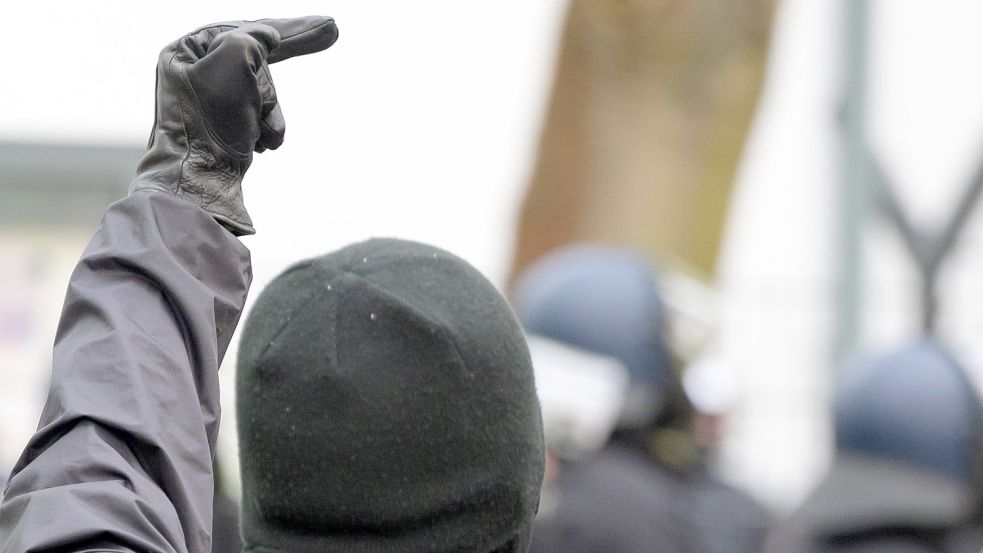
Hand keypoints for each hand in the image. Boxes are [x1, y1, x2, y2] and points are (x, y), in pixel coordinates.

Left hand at [130, 17, 338, 234]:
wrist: (202, 183)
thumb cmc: (211, 123)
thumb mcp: (234, 61)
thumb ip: (254, 38)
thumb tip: (268, 37)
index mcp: (187, 52)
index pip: (244, 31)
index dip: (287, 29)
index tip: (328, 26)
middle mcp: (194, 73)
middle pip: (255, 64)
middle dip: (271, 85)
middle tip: (327, 37)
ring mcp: (209, 102)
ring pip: (261, 94)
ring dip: (270, 112)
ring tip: (266, 134)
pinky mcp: (223, 127)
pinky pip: (258, 117)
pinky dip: (267, 129)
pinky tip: (264, 143)